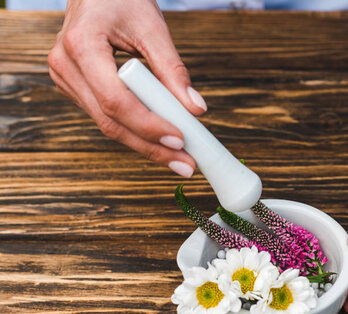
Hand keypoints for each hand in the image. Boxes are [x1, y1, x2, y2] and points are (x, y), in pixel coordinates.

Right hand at [48, 0, 205, 176]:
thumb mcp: (152, 28)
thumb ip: (173, 70)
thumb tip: (196, 110)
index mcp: (81, 45)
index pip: (116, 100)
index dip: (149, 125)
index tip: (180, 139)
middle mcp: (65, 66)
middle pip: (110, 121)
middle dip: (152, 147)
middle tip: (186, 165)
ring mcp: (66, 80)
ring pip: (108, 125)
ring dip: (146, 145)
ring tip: (180, 159)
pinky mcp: (76, 88)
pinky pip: (107, 117)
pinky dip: (136, 131)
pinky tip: (161, 142)